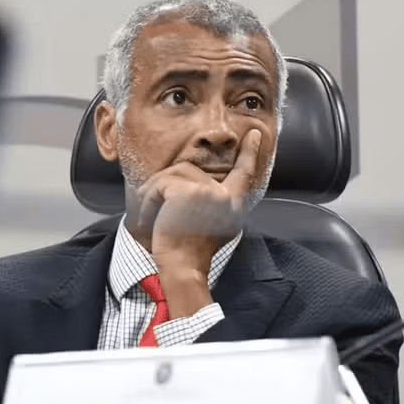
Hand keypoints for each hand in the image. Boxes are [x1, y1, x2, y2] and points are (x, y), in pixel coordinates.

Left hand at [135, 129, 261, 316]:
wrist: (184, 269)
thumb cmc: (191, 254)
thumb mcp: (211, 225)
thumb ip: (210, 202)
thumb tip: (190, 179)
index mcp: (233, 204)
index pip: (244, 173)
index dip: (250, 153)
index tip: (255, 134)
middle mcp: (225, 195)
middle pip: (187, 171)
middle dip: (166, 188)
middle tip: (157, 217)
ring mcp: (207, 190)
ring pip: (169, 175)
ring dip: (154, 197)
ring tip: (154, 221)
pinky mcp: (186, 191)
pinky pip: (158, 186)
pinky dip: (148, 203)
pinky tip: (151, 221)